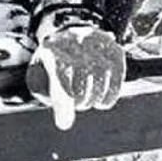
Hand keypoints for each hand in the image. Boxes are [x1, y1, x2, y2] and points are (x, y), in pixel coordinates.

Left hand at [27, 0, 125, 130]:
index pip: (59, 78)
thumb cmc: (54, 65)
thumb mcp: (44, 78)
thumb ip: (54, 99)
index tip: (64, 123)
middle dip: (80, 101)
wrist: (69, 37)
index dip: (63, 103)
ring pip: (101, 77)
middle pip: (81, 80)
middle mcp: (75, 41)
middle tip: (78, 104)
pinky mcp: (113, 48)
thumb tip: (65, 123)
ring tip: (88, 101)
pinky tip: (103, 102)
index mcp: (51, 48)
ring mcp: (96, 42)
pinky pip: (117, 74)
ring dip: (95, 98)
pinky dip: (111, 93)